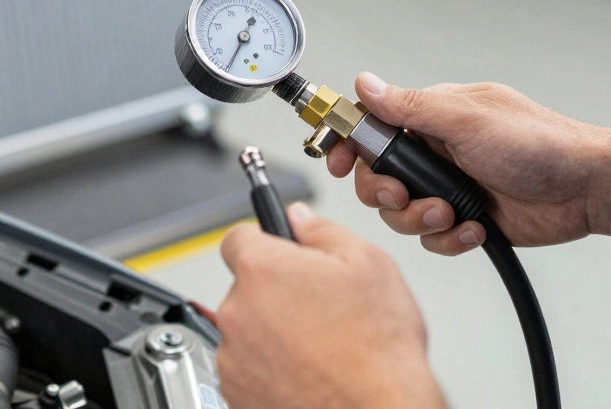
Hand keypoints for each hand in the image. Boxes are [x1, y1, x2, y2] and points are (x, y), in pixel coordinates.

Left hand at [216, 203, 444, 408]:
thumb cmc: (377, 348)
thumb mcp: (368, 263)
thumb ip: (323, 230)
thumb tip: (300, 218)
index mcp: (262, 270)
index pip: (237, 237)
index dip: (263, 241)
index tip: (279, 251)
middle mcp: (237, 312)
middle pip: (246, 288)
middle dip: (275, 291)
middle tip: (317, 306)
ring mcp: (233, 359)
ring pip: (247, 331)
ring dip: (271, 333)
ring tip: (318, 345)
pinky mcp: (237, 394)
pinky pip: (249, 369)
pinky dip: (270, 369)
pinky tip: (308, 370)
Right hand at [328, 74, 610, 252]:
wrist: (586, 188)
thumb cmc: (538, 142)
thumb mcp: (467, 117)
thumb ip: (410, 106)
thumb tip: (365, 84)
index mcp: (432, 118)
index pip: (372, 127)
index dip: (346, 144)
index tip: (335, 159)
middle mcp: (436, 152)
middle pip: (376, 176)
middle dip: (383, 191)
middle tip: (402, 195)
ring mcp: (449, 187)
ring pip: (401, 212)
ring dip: (420, 218)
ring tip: (450, 213)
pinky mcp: (464, 220)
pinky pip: (432, 237)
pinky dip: (450, 237)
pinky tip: (474, 227)